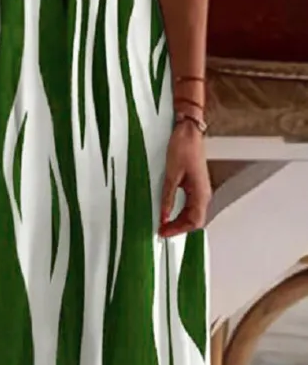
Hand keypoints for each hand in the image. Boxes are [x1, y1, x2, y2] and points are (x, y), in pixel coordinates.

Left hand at [159, 121, 211, 237]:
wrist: (188, 131)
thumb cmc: (183, 147)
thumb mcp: (171, 174)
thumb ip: (168, 197)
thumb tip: (164, 216)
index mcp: (201, 192)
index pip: (194, 221)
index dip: (179, 230)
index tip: (164, 233)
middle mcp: (203, 193)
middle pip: (195, 220)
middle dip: (179, 228)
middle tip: (162, 231)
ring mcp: (200, 189)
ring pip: (193, 213)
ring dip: (179, 221)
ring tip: (164, 224)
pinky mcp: (194, 183)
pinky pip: (190, 204)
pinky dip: (180, 211)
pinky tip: (169, 211)